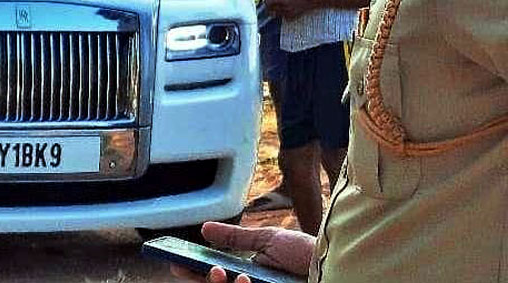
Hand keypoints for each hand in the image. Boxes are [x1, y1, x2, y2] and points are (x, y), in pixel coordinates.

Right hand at [168, 222, 315, 280]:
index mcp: (247, 275)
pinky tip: (245, 280)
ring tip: (225, 273)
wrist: (332, 260)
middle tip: (209, 270)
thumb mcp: (266, 241)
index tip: (175, 262)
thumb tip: (204, 229)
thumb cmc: (304, 253)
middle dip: (205, 282)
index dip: (192, 273)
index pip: (213, 278)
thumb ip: (234, 238)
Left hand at [265, 0, 314, 19]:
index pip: (270, 2)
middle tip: (270, 0)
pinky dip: (281, 14)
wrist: (313, 1)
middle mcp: (284, 9)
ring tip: (276, 4)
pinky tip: (285, 9)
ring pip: (275, 14)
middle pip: (270, 9)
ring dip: (274, 10)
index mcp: (283, 1)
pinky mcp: (292, 18)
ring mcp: (288, 15)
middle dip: (269, 5)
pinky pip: (283, 17)